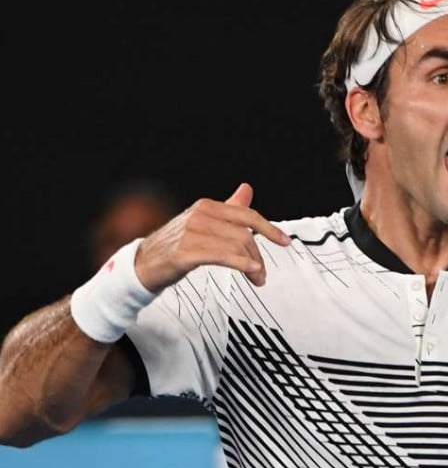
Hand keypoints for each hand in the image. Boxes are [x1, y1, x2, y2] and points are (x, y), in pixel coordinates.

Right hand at [134, 182, 291, 291]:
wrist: (142, 264)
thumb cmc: (176, 245)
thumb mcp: (204, 222)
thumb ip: (229, 208)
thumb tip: (247, 189)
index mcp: (207, 207)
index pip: (247, 216)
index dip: (269, 229)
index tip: (285, 241)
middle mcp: (200, 216)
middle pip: (245, 234)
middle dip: (259, 255)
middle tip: (263, 273)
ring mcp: (192, 233)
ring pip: (237, 246)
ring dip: (253, 265)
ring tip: (257, 278)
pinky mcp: (185, 252)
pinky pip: (223, 256)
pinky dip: (242, 264)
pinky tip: (251, 271)